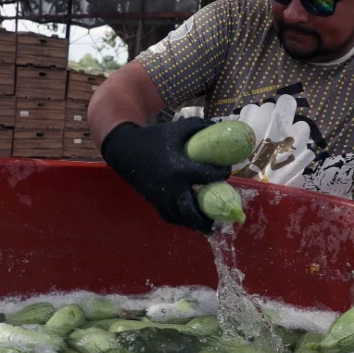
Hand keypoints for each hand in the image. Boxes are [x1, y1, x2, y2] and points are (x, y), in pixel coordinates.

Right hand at [100, 118, 231, 233]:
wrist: (126, 151)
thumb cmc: (153, 139)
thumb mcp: (177, 128)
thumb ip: (197, 126)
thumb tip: (215, 126)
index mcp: (181, 169)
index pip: (208, 176)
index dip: (221, 174)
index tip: (227, 172)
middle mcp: (172, 187)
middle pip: (191, 212)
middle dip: (205, 220)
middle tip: (218, 223)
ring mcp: (162, 197)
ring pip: (180, 218)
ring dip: (194, 224)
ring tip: (207, 226)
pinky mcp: (154, 201)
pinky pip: (169, 217)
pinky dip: (180, 221)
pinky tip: (189, 221)